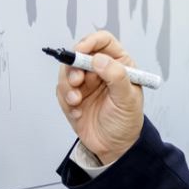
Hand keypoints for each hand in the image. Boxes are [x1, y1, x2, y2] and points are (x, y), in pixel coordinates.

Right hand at [56, 30, 143, 164]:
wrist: (114, 147)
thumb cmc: (126, 121)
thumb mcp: (127, 99)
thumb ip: (116, 76)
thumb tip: (99, 59)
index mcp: (118, 64)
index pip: (102, 41)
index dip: (90, 42)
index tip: (81, 51)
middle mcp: (100, 69)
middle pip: (79, 53)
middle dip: (74, 66)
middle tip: (77, 81)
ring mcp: (85, 82)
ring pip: (67, 71)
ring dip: (68, 86)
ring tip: (76, 102)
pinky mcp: (72, 95)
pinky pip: (61, 90)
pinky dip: (66, 100)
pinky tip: (78, 112)